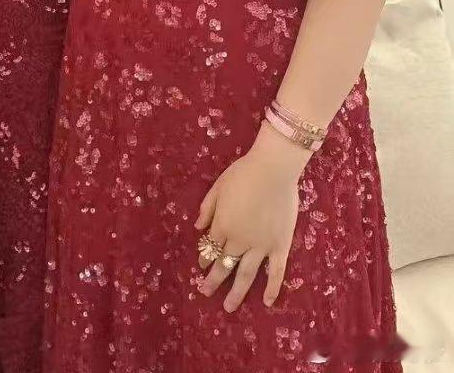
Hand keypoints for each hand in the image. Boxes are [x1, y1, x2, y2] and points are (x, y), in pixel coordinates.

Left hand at [194, 124, 305, 311]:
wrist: (273, 171)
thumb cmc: (243, 174)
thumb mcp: (217, 187)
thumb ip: (207, 209)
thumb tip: (197, 228)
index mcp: (222, 226)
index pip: (211, 248)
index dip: (205, 258)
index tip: (201, 267)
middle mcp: (239, 241)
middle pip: (224, 266)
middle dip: (213, 281)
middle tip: (205, 293)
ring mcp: (261, 247)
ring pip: (246, 275)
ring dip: (236, 292)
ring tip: (228, 307)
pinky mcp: (280, 246)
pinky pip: (277, 272)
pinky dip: (272, 288)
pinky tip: (268, 302)